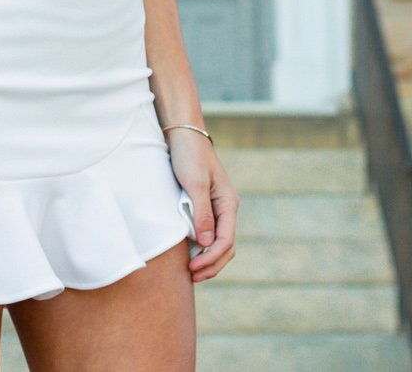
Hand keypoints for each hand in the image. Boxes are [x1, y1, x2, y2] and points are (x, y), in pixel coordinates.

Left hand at [165, 128, 237, 280]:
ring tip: (191, 273)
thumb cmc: (190, 155)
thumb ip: (201, 213)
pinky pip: (207, 234)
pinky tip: (189, 255)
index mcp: (228, 203)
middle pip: (225, 247)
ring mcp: (216, 209)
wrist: (183, 135)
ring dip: (207, 259)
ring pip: (217, 242)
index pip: (225, 241)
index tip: (192, 268)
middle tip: (192, 277)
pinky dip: (201, 248)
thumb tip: (205, 243)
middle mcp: (226, 208)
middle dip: (211, 265)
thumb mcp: (195, 183)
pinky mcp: (205, 207)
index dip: (211, 258)